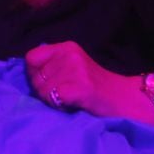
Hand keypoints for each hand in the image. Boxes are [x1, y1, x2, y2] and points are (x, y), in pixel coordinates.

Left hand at [24, 41, 148, 122]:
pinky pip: (55, 99)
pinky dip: (61, 106)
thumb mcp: (73, 66)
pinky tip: (74, 105)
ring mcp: (76, 70)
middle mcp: (70, 54)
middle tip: (63, 95)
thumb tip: (27, 73)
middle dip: (44, 90)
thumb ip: (52, 65)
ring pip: (43, 91)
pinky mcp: (81, 87)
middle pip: (35, 78)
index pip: (31, 58)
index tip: (49, 83)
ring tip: (70, 100)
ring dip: (52, 101)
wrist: (126, 99)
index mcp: (66, 47)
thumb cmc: (96, 87)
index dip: (35, 74)